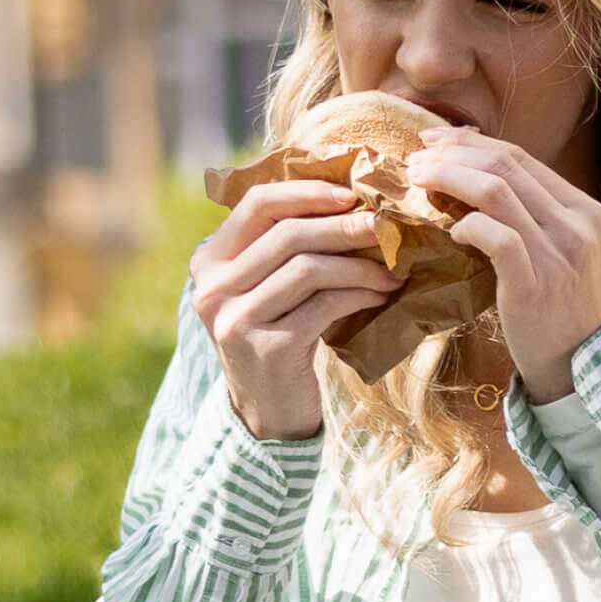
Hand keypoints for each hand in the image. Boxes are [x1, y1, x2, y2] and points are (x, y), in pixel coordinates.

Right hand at [187, 177, 399, 442]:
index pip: (256, 204)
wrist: (267, 409)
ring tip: (392, 268)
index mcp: (209, 260)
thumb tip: (351, 198)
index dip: (307, 192)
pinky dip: (360, 294)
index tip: (351, 194)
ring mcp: (236, 319)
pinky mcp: (268, 348)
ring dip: (360, 264)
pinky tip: (382, 295)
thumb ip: (285, 245)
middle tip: (386, 227)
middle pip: (288, 234)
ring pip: (309, 268)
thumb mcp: (266, 286)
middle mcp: (213, 288)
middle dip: (345, 226)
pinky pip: (325, 305)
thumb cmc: (277, 334)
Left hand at [402, 129, 600, 396]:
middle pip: (506, 164)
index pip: (522, 156)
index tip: (436, 141)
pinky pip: (496, 238)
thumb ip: (535, 216)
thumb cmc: (562, 309)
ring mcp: (559, 254)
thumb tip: (478, 179)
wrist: (582, 366)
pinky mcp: (535, 285)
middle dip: (452, 154)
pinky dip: (467, 225)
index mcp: (586, 209)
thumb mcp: (565, 252)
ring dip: (448, 179)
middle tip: (416, 159)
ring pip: (496, 191)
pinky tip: (450, 231)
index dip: (472, 143)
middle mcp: (577, 225)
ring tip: (418, 183)